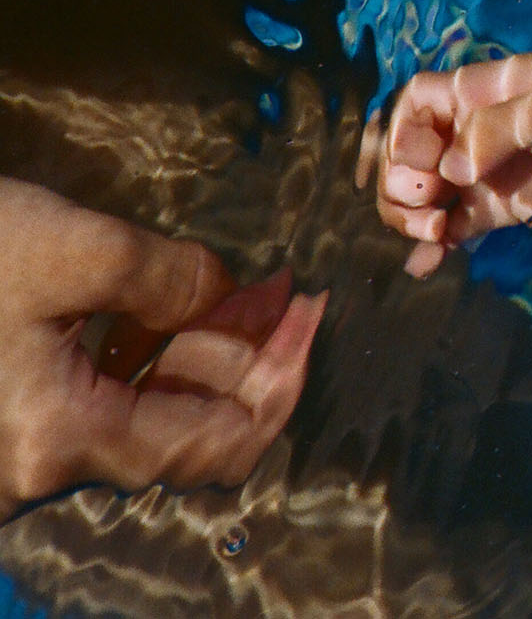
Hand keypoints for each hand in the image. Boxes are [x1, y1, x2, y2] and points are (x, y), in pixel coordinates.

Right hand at [0, 179, 324, 512]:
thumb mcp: (67, 247)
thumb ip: (166, 278)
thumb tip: (229, 294)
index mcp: (58, 441)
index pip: (215, 442)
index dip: (281, 376)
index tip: (314, 311)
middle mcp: (35, 469)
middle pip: (181, 432)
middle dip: (245, 359)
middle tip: (284, 292)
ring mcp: (14, 453)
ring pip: (139, 417)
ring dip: (196, 356)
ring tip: (241, 290)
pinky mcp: (3, 421)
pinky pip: (93, 404)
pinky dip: (142, 358)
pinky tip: (169, 307)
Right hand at [370, 51, 531, 276]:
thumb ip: (500, 129)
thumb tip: (453, 170)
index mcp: (479, 93)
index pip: (417, 103)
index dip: (404, 132)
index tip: (423, 159)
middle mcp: (472, 132)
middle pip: (409, 156)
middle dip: (402, 183)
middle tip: (428, 201)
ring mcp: (486, 172)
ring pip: (426, 197)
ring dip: (413, 218)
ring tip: (434, 234)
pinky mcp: (505, 207)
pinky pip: (458, 226)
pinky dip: (436, 246)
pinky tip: (425, 264)